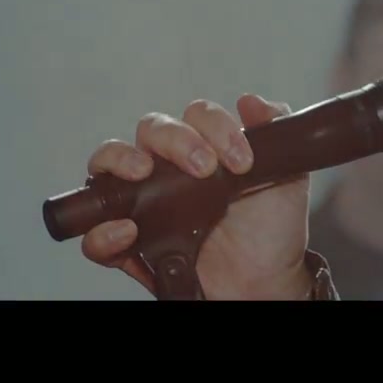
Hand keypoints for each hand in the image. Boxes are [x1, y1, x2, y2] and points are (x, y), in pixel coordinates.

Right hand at [80, 94, 313, 299]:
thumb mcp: (286, 176)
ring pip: (108, 164)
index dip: (217, 128)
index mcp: (204, 147)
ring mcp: (145, 202)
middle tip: (203, 168)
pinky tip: (126, 230)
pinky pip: (96, 232)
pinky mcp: (131, 244)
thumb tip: (252, 101)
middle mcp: (168, 168)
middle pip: (151, 129)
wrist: (265, 280)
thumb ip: (275, 132)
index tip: (242, 160)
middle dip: (176, 139)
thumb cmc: (271, 228)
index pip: (196, 116)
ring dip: (120, 161)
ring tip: (142, 173)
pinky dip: (101, 229)